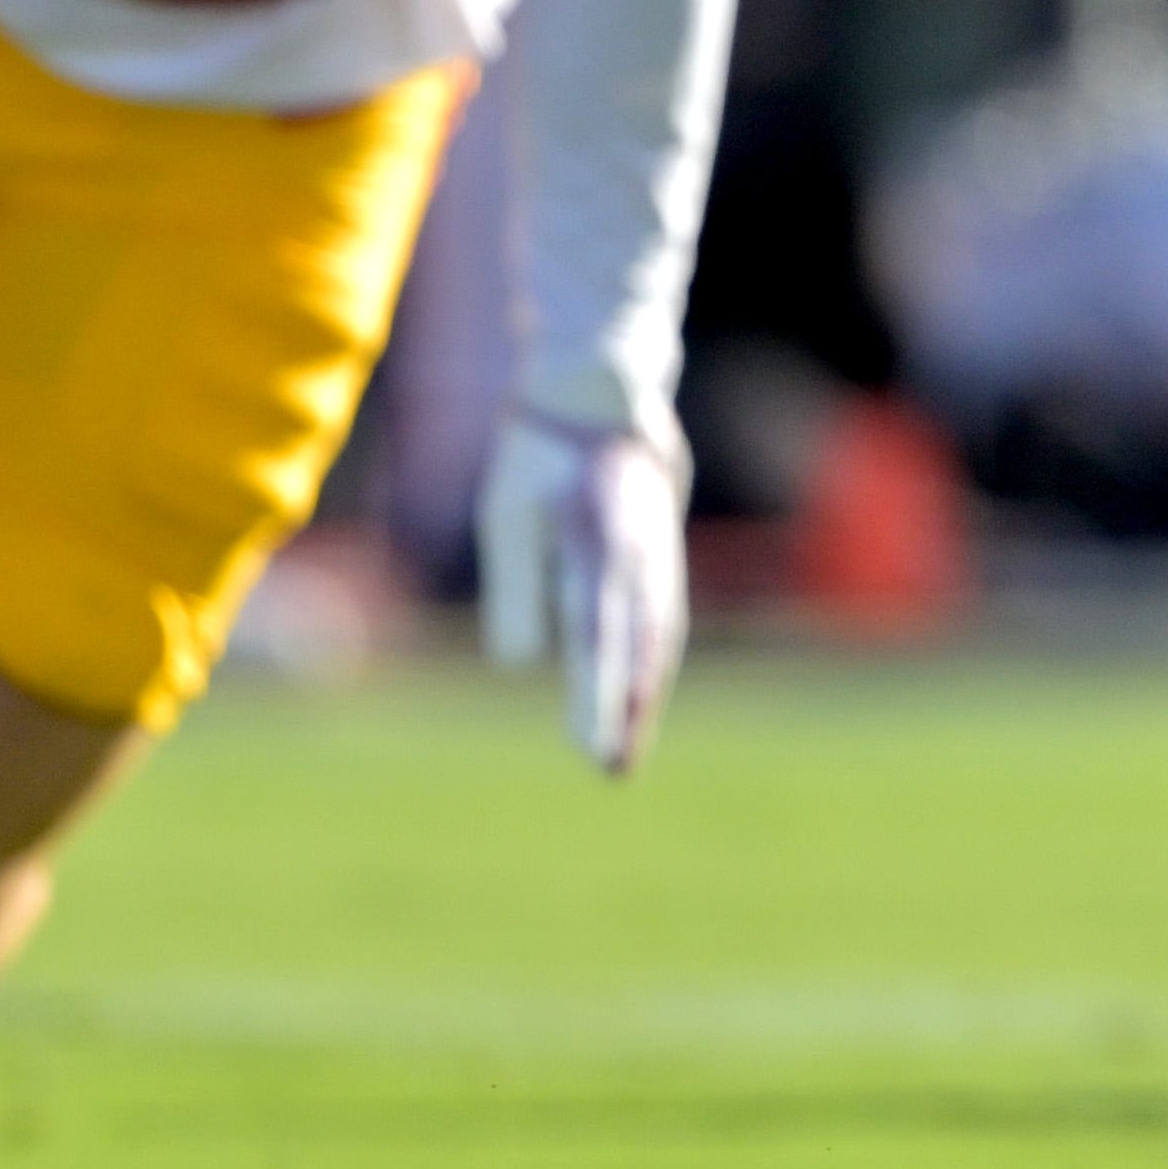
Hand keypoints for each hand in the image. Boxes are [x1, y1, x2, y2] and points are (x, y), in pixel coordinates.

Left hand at [478, 414, 688, 777]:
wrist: (602, 398)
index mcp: (599, 541)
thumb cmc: (540, 459)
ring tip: (623, 754)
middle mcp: (640, 555)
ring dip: (643, 698)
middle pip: (638, 646)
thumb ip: (516, 589)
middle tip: (611, 770)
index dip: (596, 693)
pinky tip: (638, 700)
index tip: (589, 746)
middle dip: (626, 711)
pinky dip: (650, 667)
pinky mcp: (659, 560)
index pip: (596, 632)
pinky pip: (661, 624)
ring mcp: (658, 557)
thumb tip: (523, 664)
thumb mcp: (507, 516)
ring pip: (656, 639)